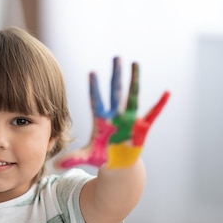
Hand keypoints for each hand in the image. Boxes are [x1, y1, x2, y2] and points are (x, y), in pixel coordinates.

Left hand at [54, 57, 169, 169]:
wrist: (119, 164)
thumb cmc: (102, 156)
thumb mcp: (87, 157)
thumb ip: (73, 158)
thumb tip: (55, 165)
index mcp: (101, 120)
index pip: (97, 101)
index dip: (95, 89)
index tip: (92, 73)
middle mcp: (116, 116)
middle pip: (115, 92)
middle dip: (116, 75)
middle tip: (116, 57)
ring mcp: (130, 120)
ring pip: (133, 96)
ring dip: (134, 81)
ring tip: (136, 63)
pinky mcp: (142, 128)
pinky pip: (153, 114)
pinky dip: (160, 104)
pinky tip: (167, 93)